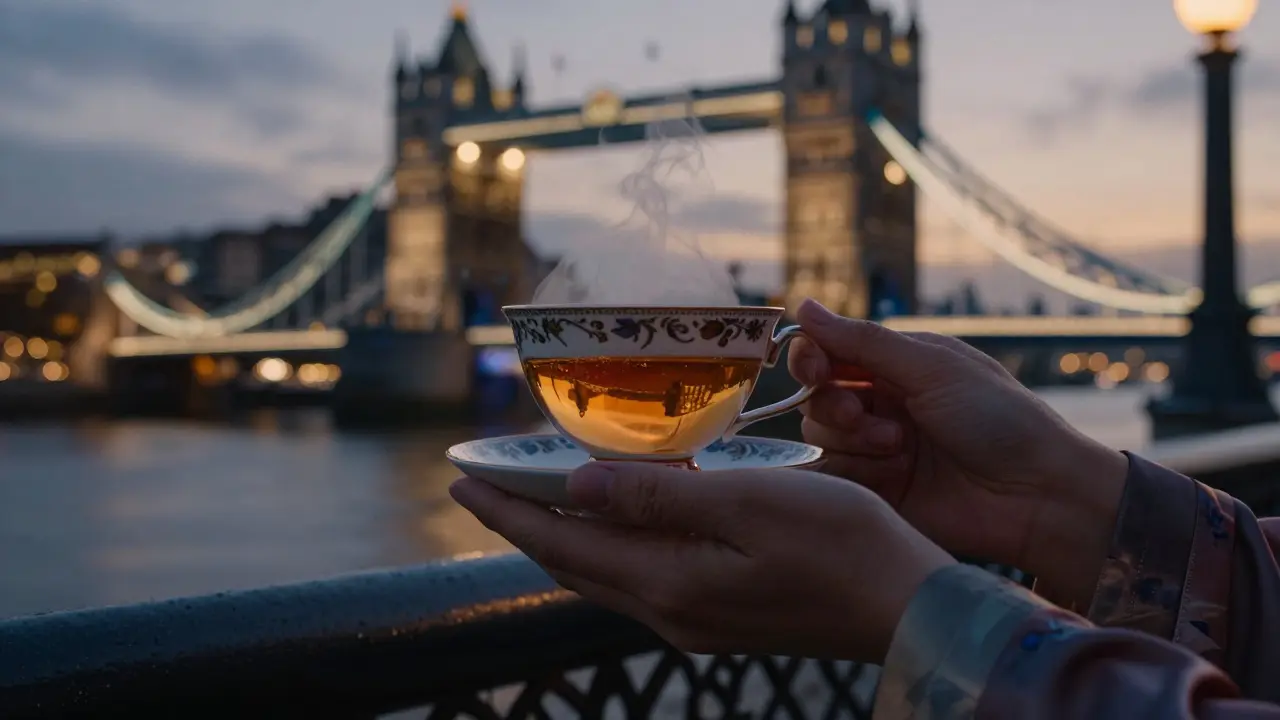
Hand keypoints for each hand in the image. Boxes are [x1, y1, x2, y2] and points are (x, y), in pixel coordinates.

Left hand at [449, 462, 954, 661]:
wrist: (910, 608)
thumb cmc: (842, 544)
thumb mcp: (749, 505)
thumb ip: (659, 497)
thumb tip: (578, 488)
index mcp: (669, 582)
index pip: (562, 541)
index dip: (507, 509)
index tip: (461, 479)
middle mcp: (670, 611)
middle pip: (572, 564)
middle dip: (521, 524)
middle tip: (483, 486)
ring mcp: (695, 620)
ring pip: (603, 574)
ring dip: (562, 537)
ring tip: (534, 501)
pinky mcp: (720, 617)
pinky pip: (638, 580)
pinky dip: (608, 547)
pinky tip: (614, 525)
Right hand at [787, 300, 1127, 607]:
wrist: (1037, 494)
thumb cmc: (999, 418)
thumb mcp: (933, 368)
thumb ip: (864, 341)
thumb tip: (802, 306)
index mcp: (897, 366)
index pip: (828, 352)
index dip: (810, 359)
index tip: (814, 370)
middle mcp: (882, 404)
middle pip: (815, 398)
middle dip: (833, 405)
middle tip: (864, 416)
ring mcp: (877, 450)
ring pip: (819, 438)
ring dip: (853, 441)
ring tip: (899, 448)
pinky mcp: (878, 492)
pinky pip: (835, 477)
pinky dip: (858, 472)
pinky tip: (897, 473)